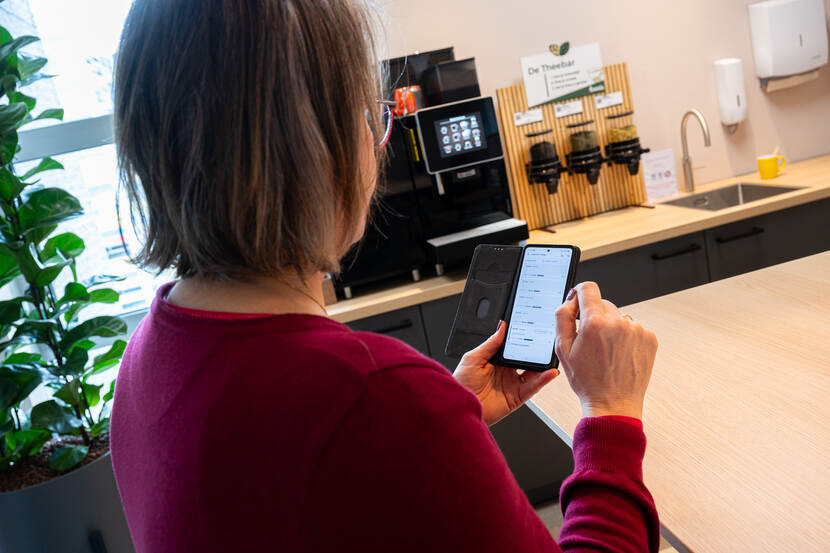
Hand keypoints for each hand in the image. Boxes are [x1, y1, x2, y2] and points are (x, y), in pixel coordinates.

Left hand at [454, 321, 559, 425]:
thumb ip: (490, 344)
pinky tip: (550, 373)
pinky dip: (543, 380)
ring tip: (551, 356)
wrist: (459, 406)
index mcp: (496, 361)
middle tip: (546, 342)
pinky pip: (533, 388)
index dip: (523, 340)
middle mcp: (506, 372)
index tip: (533, 330)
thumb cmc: (461, 383)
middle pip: (526, 359)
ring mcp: (512, 384)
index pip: (514, 348)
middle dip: (537, 351)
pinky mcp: (517, 397)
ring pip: (533, 373)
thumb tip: (501, 327)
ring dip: (544, 366)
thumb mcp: (473, 358)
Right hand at [555, 282, 657, 419]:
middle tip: (591, 341)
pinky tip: (620, 354)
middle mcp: (618, 323)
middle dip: (595, 317)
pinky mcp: (649, 338)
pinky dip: (626, 337)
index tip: (578, 301)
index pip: (588, 289)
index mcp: (595, 323)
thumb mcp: (563, 350)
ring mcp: (637, 330)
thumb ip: (562, 318)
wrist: (614, 404)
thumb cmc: (588, 381)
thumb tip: (570, 300)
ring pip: (618, 317)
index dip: (580, 293)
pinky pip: (633, 327)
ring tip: (607, 352)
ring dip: (611, 327)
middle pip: (603, 304)